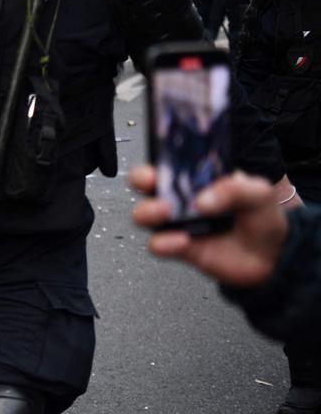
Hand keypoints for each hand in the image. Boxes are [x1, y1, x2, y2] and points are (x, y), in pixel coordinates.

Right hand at [130, 165, 289, 286]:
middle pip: (145, 183)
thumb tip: (203, 201)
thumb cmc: (261, 218)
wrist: (272, 255)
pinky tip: (182, 240)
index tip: (161, 159)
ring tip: (166, 213)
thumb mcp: (259, 193)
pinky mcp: (177, 247)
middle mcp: (182, 197)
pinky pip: (158, 244)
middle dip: (142, 179)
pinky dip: (164, 243)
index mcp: (198, 177)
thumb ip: (234, 189)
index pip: (171, 161)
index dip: (159, 157)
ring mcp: (177, 222)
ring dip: (147, 211)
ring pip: (144, 214)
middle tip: (155, 183)